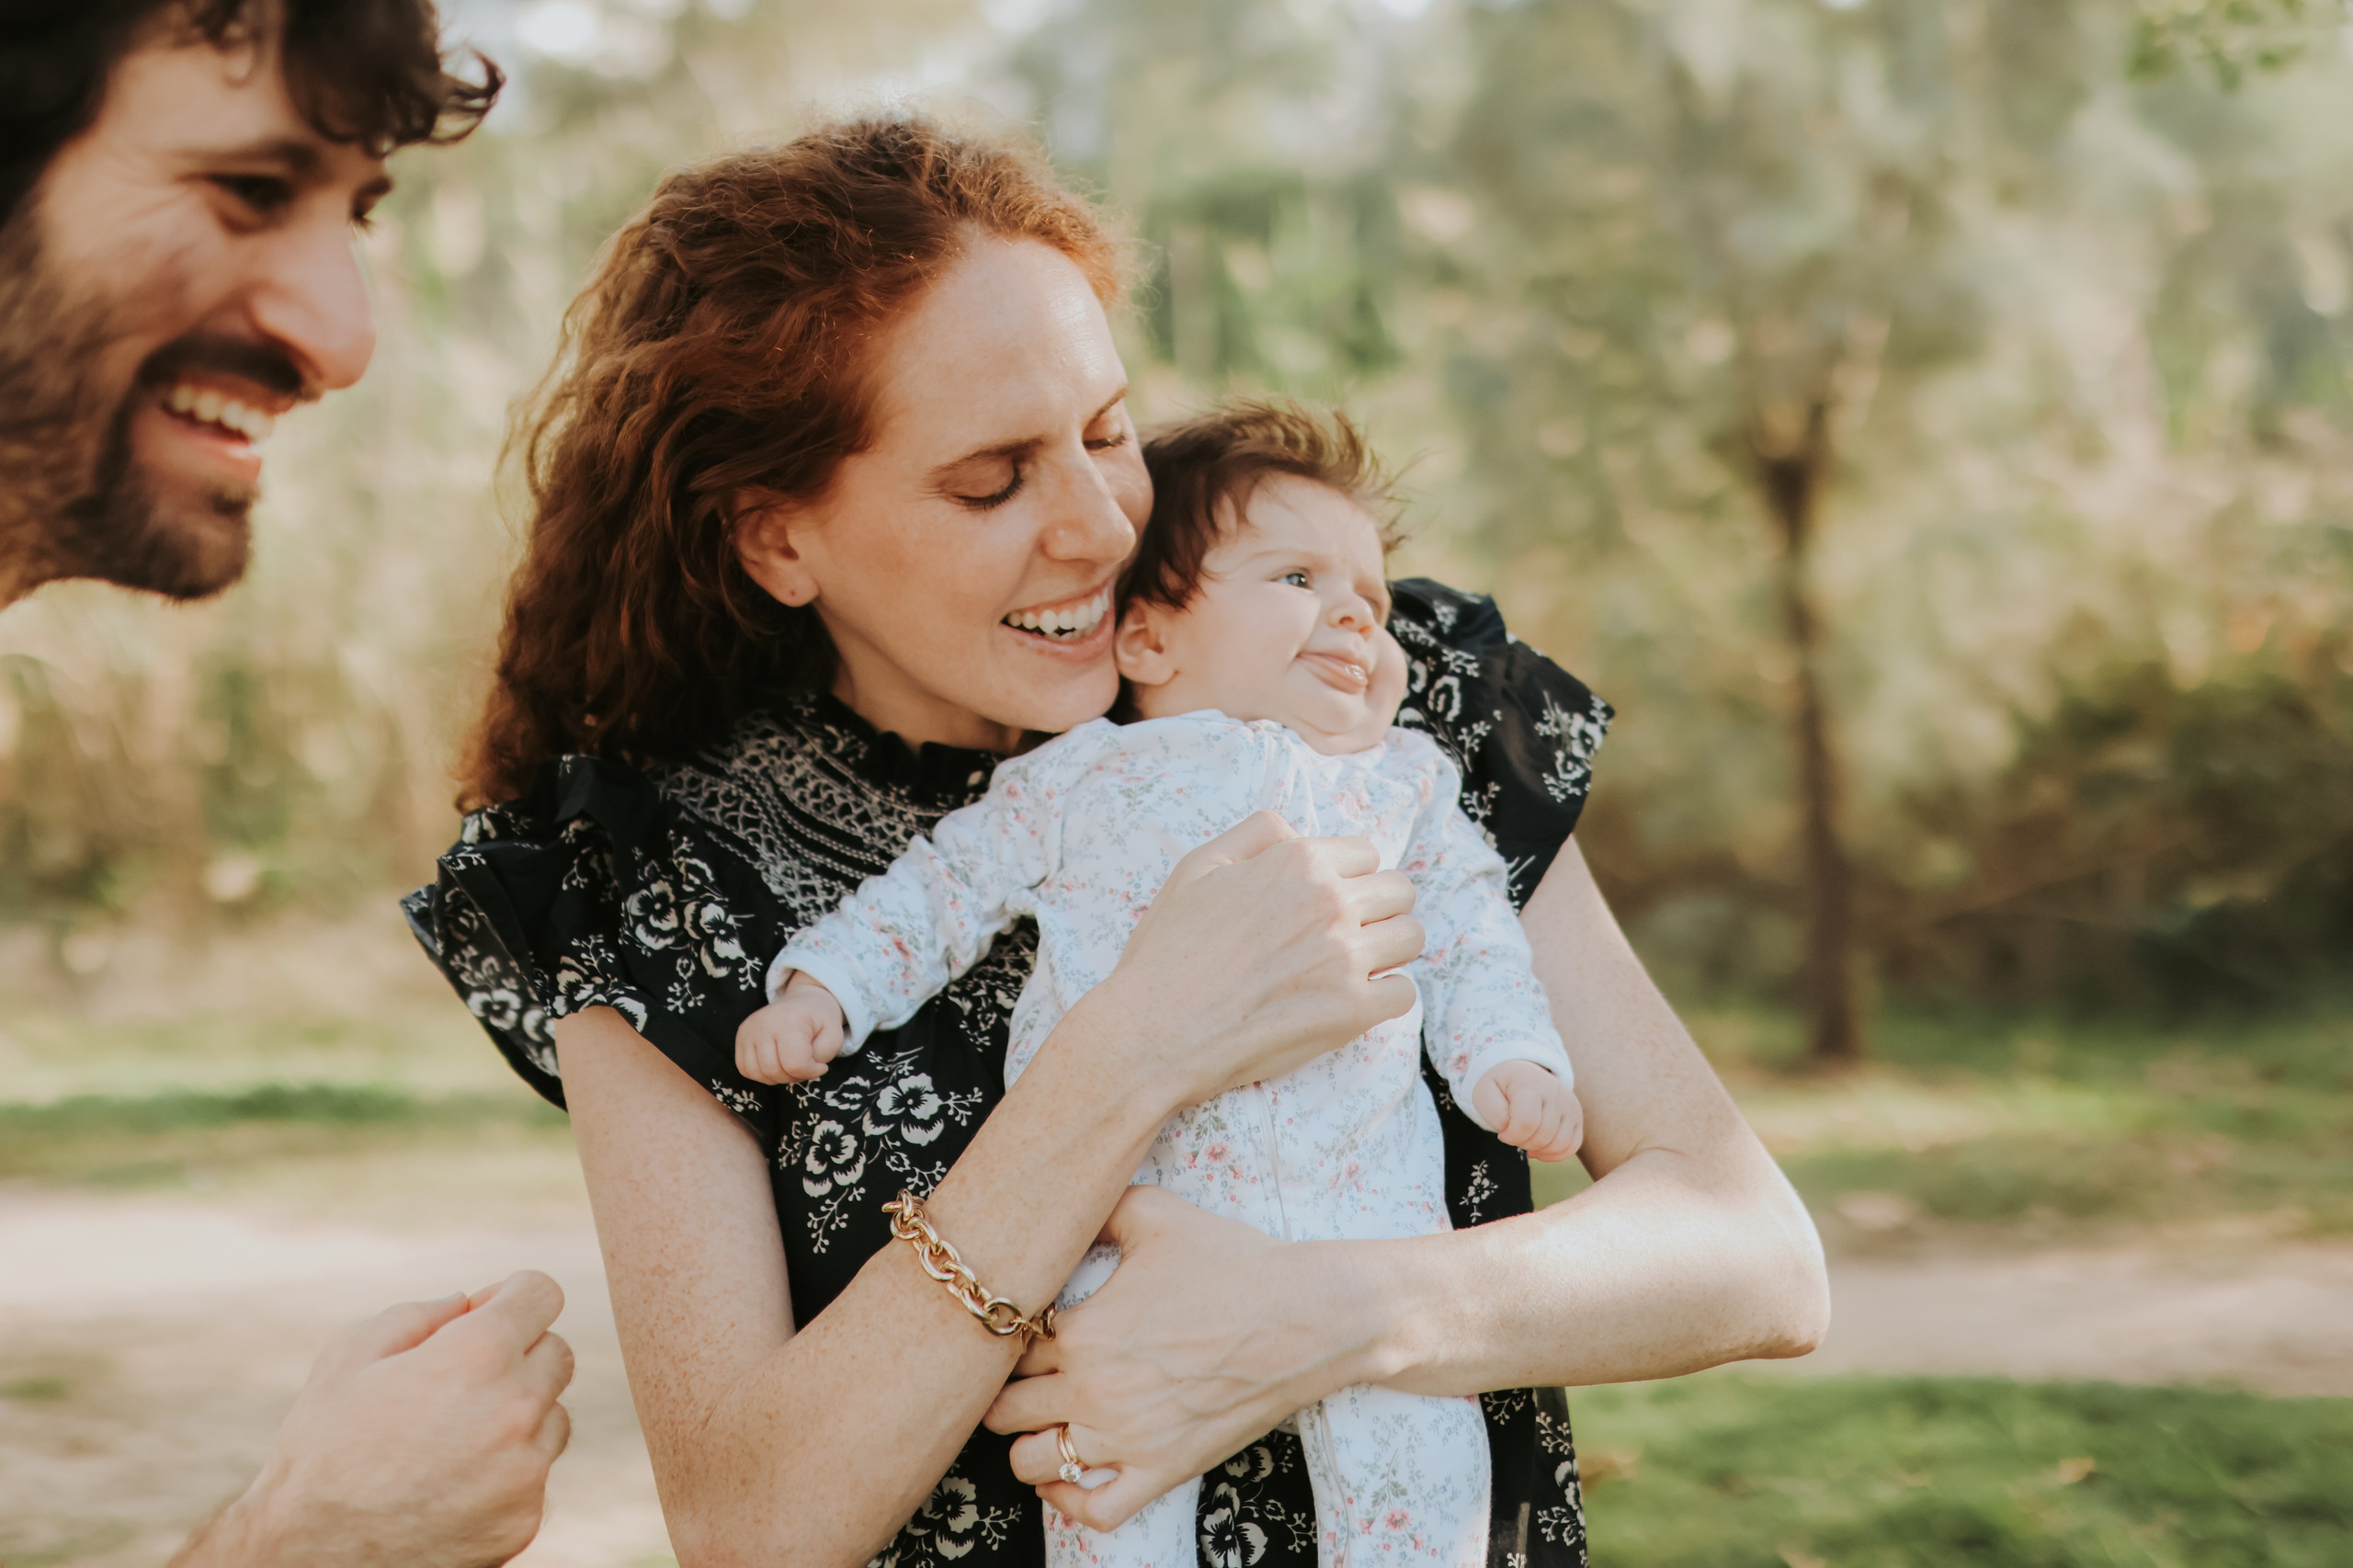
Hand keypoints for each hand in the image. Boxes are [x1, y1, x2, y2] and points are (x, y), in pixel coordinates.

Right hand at [171, 1272, 573, 1567]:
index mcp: (477, 1355)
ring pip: (551, 1417)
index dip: (513, 1297)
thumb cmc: (320, 1453)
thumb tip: (467, 1304)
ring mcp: (526, 1469)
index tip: (489, 1314)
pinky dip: (504, 1474)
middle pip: (556, 1354)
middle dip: (517, 1355)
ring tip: (448, 1442)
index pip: (541, 1293)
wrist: (309, 1560)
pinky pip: (533, 1476)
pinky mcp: (525, 1518)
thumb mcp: (348, 1358)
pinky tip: (450, 1487)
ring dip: (517, 1417)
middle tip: (460, 1382)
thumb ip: (418, 1315)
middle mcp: (516, 1407)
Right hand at [735, 972, 846, 1082]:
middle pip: (774, 1070)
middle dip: (794, 1076)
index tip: (820, 1066)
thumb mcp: (834, 1036)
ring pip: (757, 1073)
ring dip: (777, 1077)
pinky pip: (744, 1068)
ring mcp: (749, 1029)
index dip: (810, 1072)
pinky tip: (776, 1064)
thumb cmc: (820, 1021)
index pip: (795, 1063)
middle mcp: (764, 1023)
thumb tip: (803, 1071)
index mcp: (790, 1020)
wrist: (804, 1002)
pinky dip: (761, 1073)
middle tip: (805, 1066)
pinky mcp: (741, 1036)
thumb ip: (822, 1057)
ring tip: (790, 1065)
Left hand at [982, 1188, 1371, 1530]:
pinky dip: (1067, 1502)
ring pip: (1033, 1463)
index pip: (1006, 1348)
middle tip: (1028, 1376)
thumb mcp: (1156, 1213)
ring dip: (1029, 1444)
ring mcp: (1127, 1439)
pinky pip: (1094, 1512)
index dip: (1008, 1338)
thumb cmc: (1235, 1263)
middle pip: (1005, 1409)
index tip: (1023, 1330)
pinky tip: (1065, 1476)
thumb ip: (1099, 1208)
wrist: (1305, 1317)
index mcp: (1083, 1331)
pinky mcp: (1163, 1471)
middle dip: (1007, 1391)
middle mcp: (1094, 1392)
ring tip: (1046, 1421)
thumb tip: (1068, 1205)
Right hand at [1089, 811, 1424, 1107]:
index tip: (1332, 900)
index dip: (1350, 876)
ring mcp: (1345, 957)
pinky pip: (1404, 993)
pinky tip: (1353, 1001)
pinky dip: (1385, 997)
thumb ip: (1255, 834)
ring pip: (1410, 938)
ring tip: (1355, 966)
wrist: (1154, 1031)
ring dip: (1388, 950)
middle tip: (1348, 933)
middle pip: (1400, 892)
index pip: (1367, 854)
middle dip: (1378, 908)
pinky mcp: (1352, 1010)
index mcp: (1298, 861)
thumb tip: (1295, 829)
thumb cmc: (1168, 951)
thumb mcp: (1198, 867)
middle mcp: (1330, 901)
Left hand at [1470, 1061, 1583, 1162]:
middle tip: (1513, 1135)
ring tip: (1526, 1140)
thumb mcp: (1484, 1092)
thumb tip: (1510, 1129)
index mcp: (1530, 1084)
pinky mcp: (1577, 1117)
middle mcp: (1555, 1092)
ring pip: (1560, 1143)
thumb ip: (1493, 1112)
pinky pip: (1572, 1146)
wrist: (1522, 1073)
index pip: (1527, 1122)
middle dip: (1523, 1143)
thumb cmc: (1501, 1086)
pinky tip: (1539, 1148)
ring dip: (1539, 1150)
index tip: (1502, 1132)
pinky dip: (1555, 1154)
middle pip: (1544, 1135)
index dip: (1511, 1136)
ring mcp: (1570, 1105)